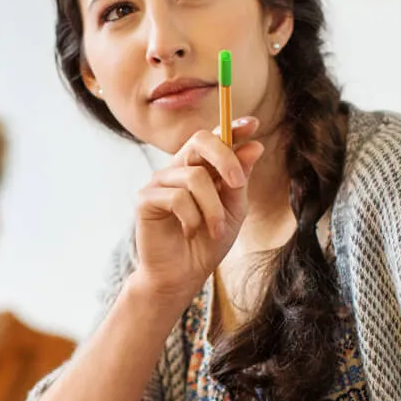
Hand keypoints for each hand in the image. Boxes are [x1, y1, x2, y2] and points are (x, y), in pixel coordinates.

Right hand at [132, 116, 264, 302]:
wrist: (182, 276)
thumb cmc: (206, 244)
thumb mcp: (233, 210)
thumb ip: (240, 179)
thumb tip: (255, 146)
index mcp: (200, 168)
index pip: (214, 138)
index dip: (231, 128)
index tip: (253, 124)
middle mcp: (178, 169)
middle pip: (199, 140)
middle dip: (225, 157)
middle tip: (238, 183)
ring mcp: (159, 182)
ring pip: (194, 177)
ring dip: (212, 208)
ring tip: (214, 229)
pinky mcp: (145, 199)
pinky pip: (177, 198)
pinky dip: (192, 218)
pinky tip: (190, 231)